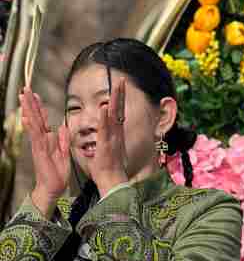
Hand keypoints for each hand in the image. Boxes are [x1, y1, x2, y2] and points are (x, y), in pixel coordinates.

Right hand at [20, 85, 70, 216]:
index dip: (40, 107)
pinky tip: (26, 117)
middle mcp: (41, 140)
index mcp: (49, 139)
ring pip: (33, 123)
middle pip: (35, 118)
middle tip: (25, 89)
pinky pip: (34, 137)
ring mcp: (38, 145)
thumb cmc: (58, 172)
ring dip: (28, 110)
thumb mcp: (65, 153)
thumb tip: (62, 127)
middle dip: (30, 103)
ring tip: (22, 97)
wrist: (54, 187)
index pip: (43, 120)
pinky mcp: (38, 151)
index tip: (36, 94)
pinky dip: (30, 126)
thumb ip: (64, 140)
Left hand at [89, 76, 128, 195]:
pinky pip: (105, 130)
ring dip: (116, 100)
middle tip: (122, 79)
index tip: (119, 86)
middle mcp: (116, 134)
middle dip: (120, 94)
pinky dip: (105, 119)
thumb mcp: (107, 149)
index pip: (118, 112)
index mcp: (115, 134)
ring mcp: (113, 139)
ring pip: (115, 116)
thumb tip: (104, 131)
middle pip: (119, 109)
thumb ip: (106, 138)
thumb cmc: (107, 168)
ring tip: (117, 86)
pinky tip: (105, 108)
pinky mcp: (106, 145)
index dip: (119, 99)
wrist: (111, 181)